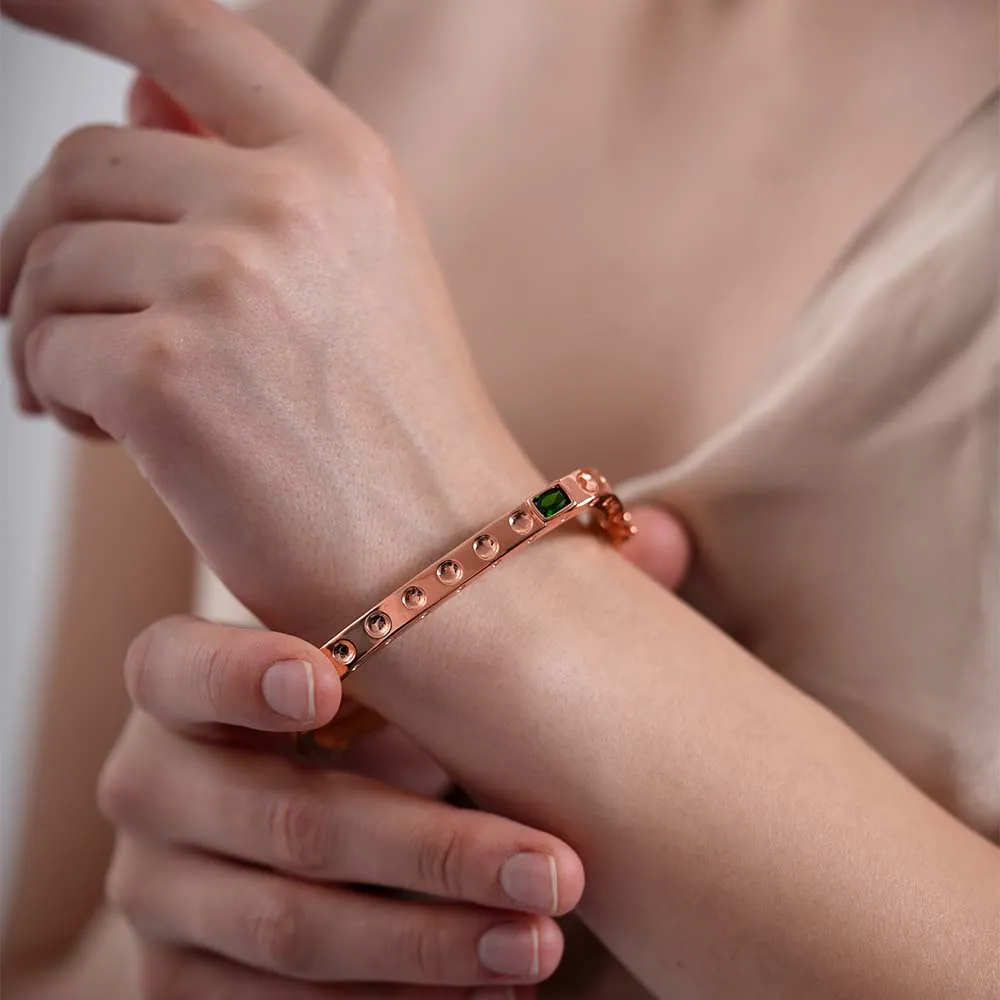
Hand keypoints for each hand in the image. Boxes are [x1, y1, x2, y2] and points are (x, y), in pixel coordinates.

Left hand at [2, 0, 539, 642]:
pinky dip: (54, 392)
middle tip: (76, 334)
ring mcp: (230, 279)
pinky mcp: (169, 373)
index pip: (184, 29)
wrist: (444, 567)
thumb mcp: (355, 277)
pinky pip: (42, 346)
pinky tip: (112, 437)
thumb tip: (139, 98)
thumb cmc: (399, 440)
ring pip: (48, 259)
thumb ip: (248, 172)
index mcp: (343, 163)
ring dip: (51, 330)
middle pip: (84, 165)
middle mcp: (290, 198)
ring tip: (107, 402)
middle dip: (53, 247)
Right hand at [98, 614, 584, 998]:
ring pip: (290, 929)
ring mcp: (157, 895)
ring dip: (427, 940)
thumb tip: (663, 537)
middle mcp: (149, 786)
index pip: (172, 664)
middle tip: (555, 867)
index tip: (335, 682)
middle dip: (427, 849)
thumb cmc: (386, 725)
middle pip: (277, 820)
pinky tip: (486, 990)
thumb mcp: (421, 669)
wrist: (339, 839)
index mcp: (184, 684)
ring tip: (546, 941)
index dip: (239, 671)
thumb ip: (522, 604)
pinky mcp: (177, 983)